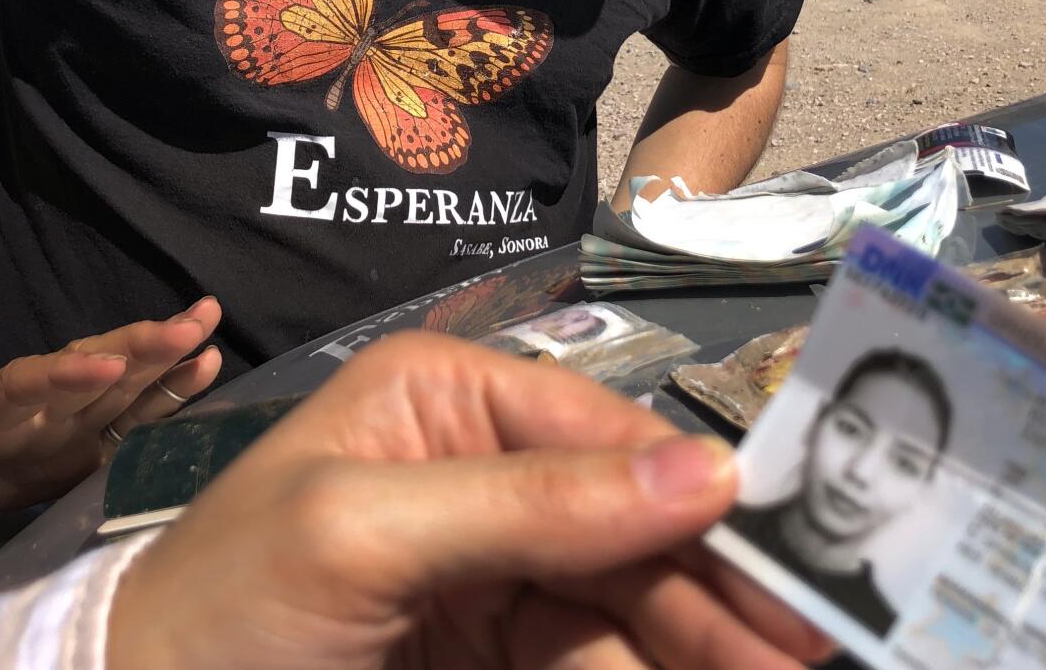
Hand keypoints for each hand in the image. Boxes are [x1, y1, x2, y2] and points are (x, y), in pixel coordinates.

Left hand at [0, 298, 222, 524]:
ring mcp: (65, 416)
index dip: (58, 376)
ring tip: (207, 321)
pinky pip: (134, 411)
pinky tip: (208, 365)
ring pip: (120, 379)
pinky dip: (170, 390)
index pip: (21, 387)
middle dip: (135, 347)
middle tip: (188, 323)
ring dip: (163, 352)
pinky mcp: (88, 438)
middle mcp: (35, 404)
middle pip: (87, 368)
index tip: (99, 365)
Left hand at [107, 332, 832, 669]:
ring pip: (635, 606)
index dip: (700, 496)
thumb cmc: (229, 602)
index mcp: (448, 401)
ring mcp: (497, 576)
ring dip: (710, 642)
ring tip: (790, 667)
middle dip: (720, 589)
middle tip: (816, 642)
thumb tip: (708, 474)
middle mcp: (486, 474)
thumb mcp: (364, 533)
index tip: (794, 551)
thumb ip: (534, 504)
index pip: (602, 439)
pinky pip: (603, 660)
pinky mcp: (499, 658)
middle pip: (635, 530)